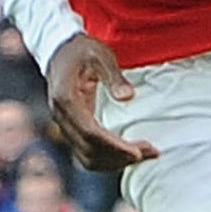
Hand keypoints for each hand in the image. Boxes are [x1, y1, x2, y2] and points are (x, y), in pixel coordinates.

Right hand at [43, 34, 159, 171]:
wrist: (59, 49)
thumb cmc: (83, 50)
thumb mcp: (100, 55)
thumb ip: (114, 76)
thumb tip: (128, 97)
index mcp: (65, 99)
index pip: (90, 133)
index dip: (114, 147)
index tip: (138, 151)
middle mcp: (61, 116)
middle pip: (89, 150)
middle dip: (120, 157)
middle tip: (151, 152)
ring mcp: (64, 124)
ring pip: (87, 157)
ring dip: (115, 161)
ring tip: (146, 154)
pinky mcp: (71, 128)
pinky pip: (86, 152)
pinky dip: (108, 158)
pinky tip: (129, 153)